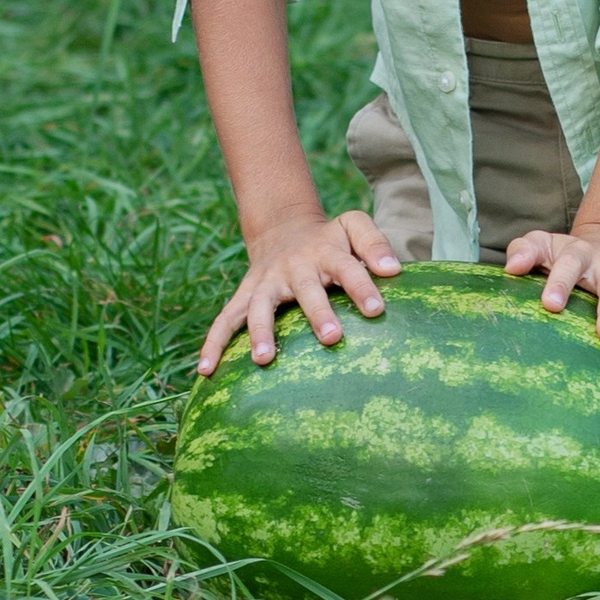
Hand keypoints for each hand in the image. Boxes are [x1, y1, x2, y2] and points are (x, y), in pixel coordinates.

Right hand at [197, 210, 402, 376]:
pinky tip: (205, 373)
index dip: (361, 286)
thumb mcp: (353, 226)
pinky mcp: (245, 297)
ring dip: (260, 331)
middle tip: (332, 338)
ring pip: (259, 307)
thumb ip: (374, 243)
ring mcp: (266, 283)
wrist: (283, 230)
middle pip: (305, 289)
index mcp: (325, 252)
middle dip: (317, 313)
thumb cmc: (330, 239)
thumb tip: (394, 270)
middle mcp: (294, 268)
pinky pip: (224, 321)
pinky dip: (212, 344)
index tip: (376, 310)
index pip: (347, 267)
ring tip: (263, 360)